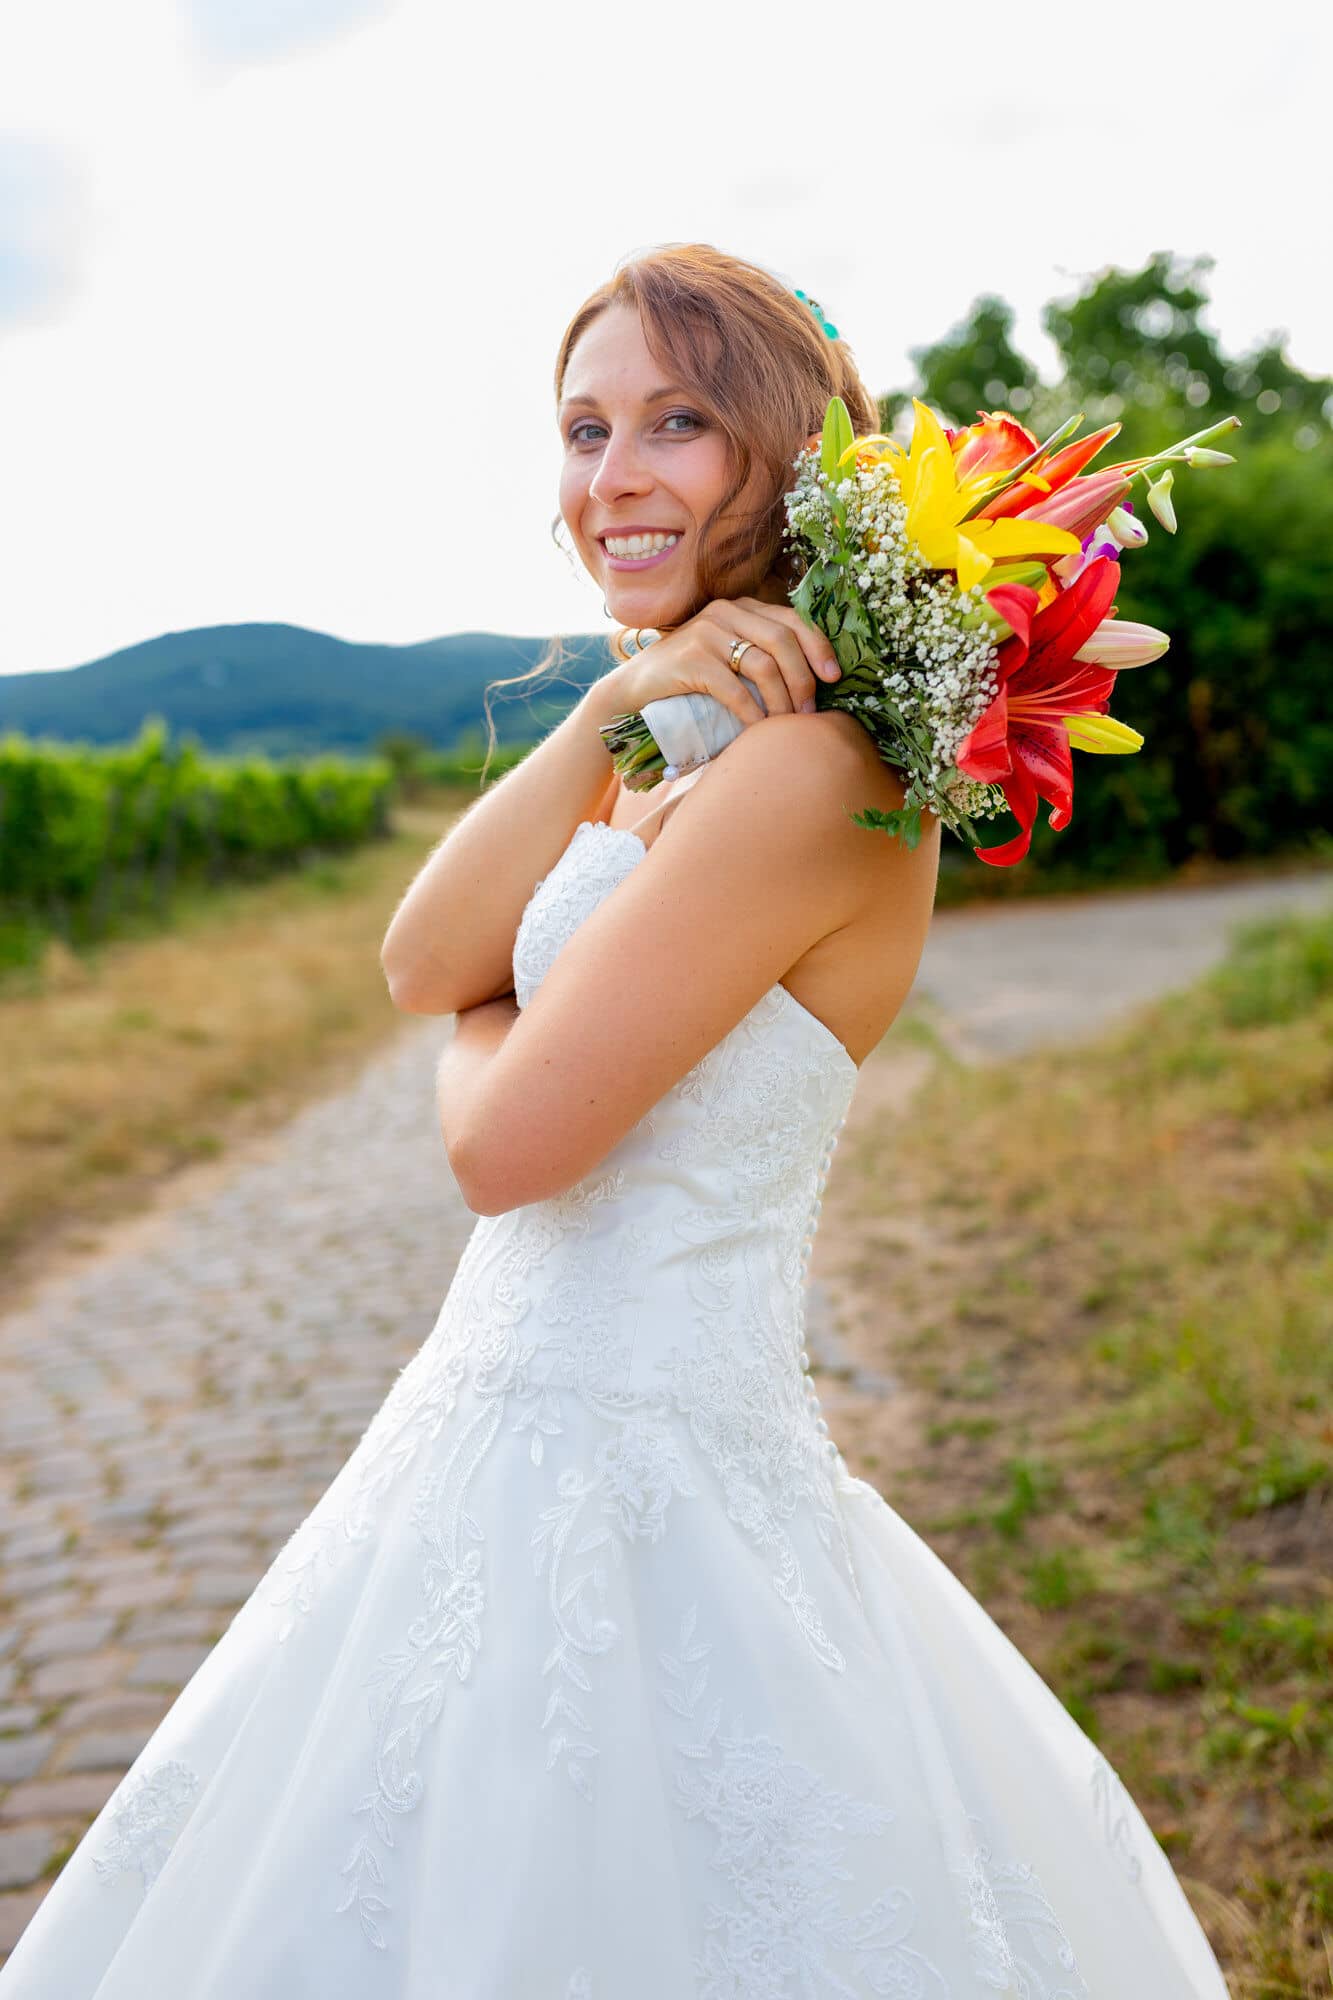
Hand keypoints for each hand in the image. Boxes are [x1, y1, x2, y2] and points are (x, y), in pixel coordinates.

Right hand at [610, 598, 841, 731]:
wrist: (636, 690)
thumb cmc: (690, 679)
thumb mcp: (728, 657)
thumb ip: (760, 655)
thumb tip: (812, 681)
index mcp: (742, 608)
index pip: (793, 620)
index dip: (818, 647)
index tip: (834, 678)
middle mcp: (726, 612)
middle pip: (782, 641)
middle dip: (803, 680)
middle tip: (809, 713)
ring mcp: (706, 633)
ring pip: (763, 665)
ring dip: (782, 701)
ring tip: (787, 725)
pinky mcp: (691, 660)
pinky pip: (735, 689)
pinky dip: (753, 714)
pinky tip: (759, 731)